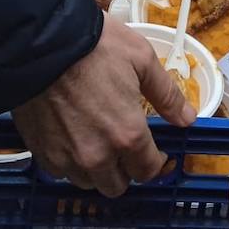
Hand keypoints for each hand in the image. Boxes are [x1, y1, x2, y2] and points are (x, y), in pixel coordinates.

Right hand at [13, 18, 194, 196]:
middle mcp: (97, 156)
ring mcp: (66, 157)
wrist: (41, 42)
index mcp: (127, 135)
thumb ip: (167, 95)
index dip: (154, 162)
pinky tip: (71, 136)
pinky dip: (69, 161)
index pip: (148, 171)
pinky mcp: (41, 152)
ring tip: (96, 140)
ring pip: (88, 182)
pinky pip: (60, 171)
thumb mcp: (142, 59)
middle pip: (117, 186)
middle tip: (123, 144)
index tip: (154, 151)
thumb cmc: (95, 46)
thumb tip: (187, 119)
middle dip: (124, 170)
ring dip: (96, 169)